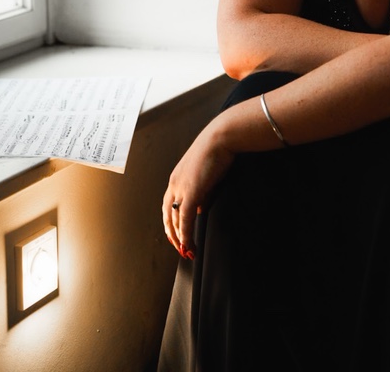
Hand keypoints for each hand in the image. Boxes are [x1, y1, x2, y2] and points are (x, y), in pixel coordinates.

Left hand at [162, 119, 234, 257]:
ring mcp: (181, 188)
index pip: (169, 205)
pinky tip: (189, 244)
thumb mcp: (206, 174)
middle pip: (168, 215)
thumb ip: (201, 193)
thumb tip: (200, 209)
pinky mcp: (191, 192)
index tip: (176, 235)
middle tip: (180, 248)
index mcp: (176, 178)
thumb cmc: (217, 151)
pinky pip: (185, 219)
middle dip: (173, 235)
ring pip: (176, 220)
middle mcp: (174, 183)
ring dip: (180, 238)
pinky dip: (186, 234)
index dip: (171, 222)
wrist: (221, 138)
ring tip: (187, 251)